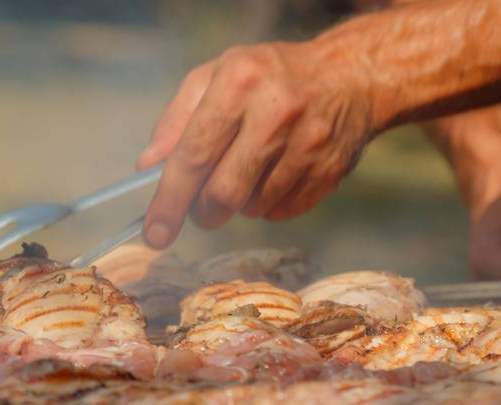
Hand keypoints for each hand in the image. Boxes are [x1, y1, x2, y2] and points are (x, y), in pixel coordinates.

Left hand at [136, 41, 375, 247]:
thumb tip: (148, 165)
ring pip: (254, 207)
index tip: (155, 233)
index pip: (195, 153)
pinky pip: (283, 211)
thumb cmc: (271, 76)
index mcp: (240, 81)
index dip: (170, 199)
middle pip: (224, 191)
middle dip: (204, 211)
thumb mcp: (218, 76)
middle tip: (203, 208)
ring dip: (240, 204)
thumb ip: (178, 119)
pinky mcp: (329, 170)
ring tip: (250, 173)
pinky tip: (275, 177)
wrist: (351, 76)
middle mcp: (277, 111)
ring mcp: (309, 143)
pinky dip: (269, 205)